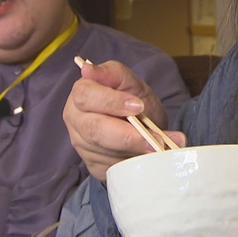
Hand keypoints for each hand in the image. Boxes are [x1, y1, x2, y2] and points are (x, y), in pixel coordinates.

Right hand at [63, 60, 185, 180]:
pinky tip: (149, 157)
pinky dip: (134, 163)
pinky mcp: (94, 165)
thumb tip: (87, 69)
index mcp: (81, 93)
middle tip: (156, 139)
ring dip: (136, 151)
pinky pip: (112, 167)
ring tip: (161, 146)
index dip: (111, 102)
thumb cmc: (134, 101)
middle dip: (128, 135)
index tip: (138, 106)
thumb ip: (114, 74)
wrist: (143, 127)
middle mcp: (76, 120)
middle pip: (95, 129)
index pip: (86, 96)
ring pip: (106, 152)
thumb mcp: (131, 83)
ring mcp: (82, 145)